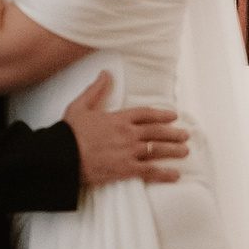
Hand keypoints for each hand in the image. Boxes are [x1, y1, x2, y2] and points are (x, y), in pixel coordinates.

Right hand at [64, 70, 188, 186]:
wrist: (63, 156)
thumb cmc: (69, 132)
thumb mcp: (80, 106)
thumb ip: (95, 90)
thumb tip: (105, 74)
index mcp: (119, 118)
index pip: (146, 114)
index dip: (162, 114)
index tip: (173, 116)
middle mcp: (128, 133)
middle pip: (157, 131)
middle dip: (173, 133)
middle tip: (185, 135)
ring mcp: (129, 152)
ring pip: (157, 150)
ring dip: (174, 150)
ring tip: (185, 151)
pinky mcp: (126, 169)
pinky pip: (150, 171)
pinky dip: (165, 173)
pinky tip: (175, 175)